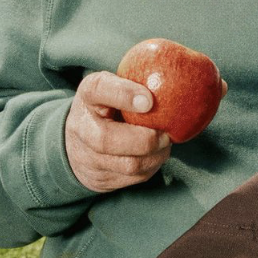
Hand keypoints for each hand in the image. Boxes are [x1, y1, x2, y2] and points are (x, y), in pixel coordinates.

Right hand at [65, 71, 172, 192]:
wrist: (78, 141)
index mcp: (88, 94)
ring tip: (166, 145)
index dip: (124, 94)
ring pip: (126, 164)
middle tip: (166, 135)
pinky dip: (150, 167)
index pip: (100, 89)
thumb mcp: (115, 84)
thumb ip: (136, 81)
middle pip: (107, 140)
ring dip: (153, 156)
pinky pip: (132, 179)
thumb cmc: (108, 104)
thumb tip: (179, 79)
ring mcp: (86, 157)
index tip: (149, 100)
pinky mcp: (99, 179)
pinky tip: (158, 156)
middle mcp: (81, 127)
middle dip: (145, 140)